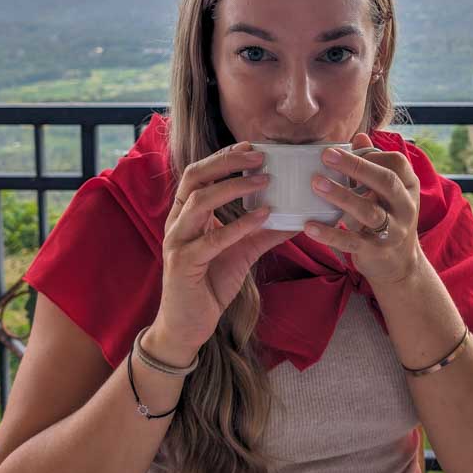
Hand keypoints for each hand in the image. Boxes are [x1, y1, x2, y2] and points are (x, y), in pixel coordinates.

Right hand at [155, 141, 298, 359]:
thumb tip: (295, 218)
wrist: (187, 326)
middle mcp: (177, 222)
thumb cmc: (210, 285)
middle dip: (227, 161)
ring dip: (234, 187)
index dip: (223, 157)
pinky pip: (212, 239)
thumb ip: (262, 233)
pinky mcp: (182, 264)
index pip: (199, 173)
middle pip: (195, 177)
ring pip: (200, 201)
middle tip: (259, 155)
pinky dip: (239, 225)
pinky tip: (263, 216)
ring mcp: (176, 242)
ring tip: (265, 180)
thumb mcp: (241, 252)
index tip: (251, 147)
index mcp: (185, 214)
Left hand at [303, 132, 422, 287]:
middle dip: (356, 166)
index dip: (372, 154)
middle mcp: (405, 207)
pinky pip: (351, 241)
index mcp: (408, 187)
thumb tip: (359, 137)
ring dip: (341, 195)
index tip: (347, 151)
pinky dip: (329, 233)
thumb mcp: (387, 192)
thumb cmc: (388, 218)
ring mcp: (393, 230)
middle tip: (327, 155)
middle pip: (385, 182)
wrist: (401, 265)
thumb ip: (373, 165)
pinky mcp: (375, 251)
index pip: (396, 162)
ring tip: (316, 183)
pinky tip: (309, 225)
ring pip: (368, 211)